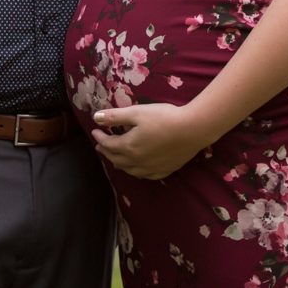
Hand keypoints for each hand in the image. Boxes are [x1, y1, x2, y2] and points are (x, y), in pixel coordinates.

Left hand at [91, 103, 216, 180]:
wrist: (192, 130)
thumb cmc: (164, 118)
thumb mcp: (137, 112)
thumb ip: (115, 116)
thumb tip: (95, 118)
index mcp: (128, 147)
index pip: (108, 144)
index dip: (100, 137)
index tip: (95, 131)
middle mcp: (137, 161)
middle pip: (116, 159)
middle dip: (106, 151)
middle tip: (101, 146)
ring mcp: (150, 168)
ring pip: (129, 170)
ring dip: (119, 163)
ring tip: (115, 158)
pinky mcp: (164, 170)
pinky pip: (144, 175)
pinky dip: (136, 171)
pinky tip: (137, 169)